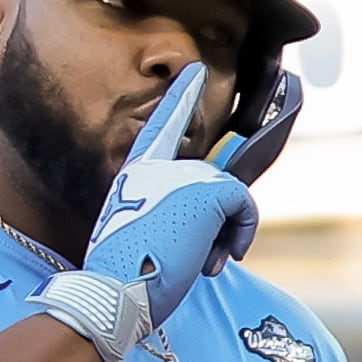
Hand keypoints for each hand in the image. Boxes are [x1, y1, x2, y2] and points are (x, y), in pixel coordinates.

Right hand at [86, 65, 259, 331]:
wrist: (116, 290)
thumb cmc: (126, 277)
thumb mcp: (141, 234)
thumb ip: (169, 212)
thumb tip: (211, 220)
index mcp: (135, 174)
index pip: (161, 129)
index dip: (180, 99)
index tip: (196, 71)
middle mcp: (158, 166)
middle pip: (209, 181)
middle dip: (215, 221)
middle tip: (200, 259)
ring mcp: (183, 173)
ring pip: (228, 196)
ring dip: (225, 233)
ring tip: (201, 264)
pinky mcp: (208, 188)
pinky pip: (244, 204)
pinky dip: (243, 232)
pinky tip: (224, 256)